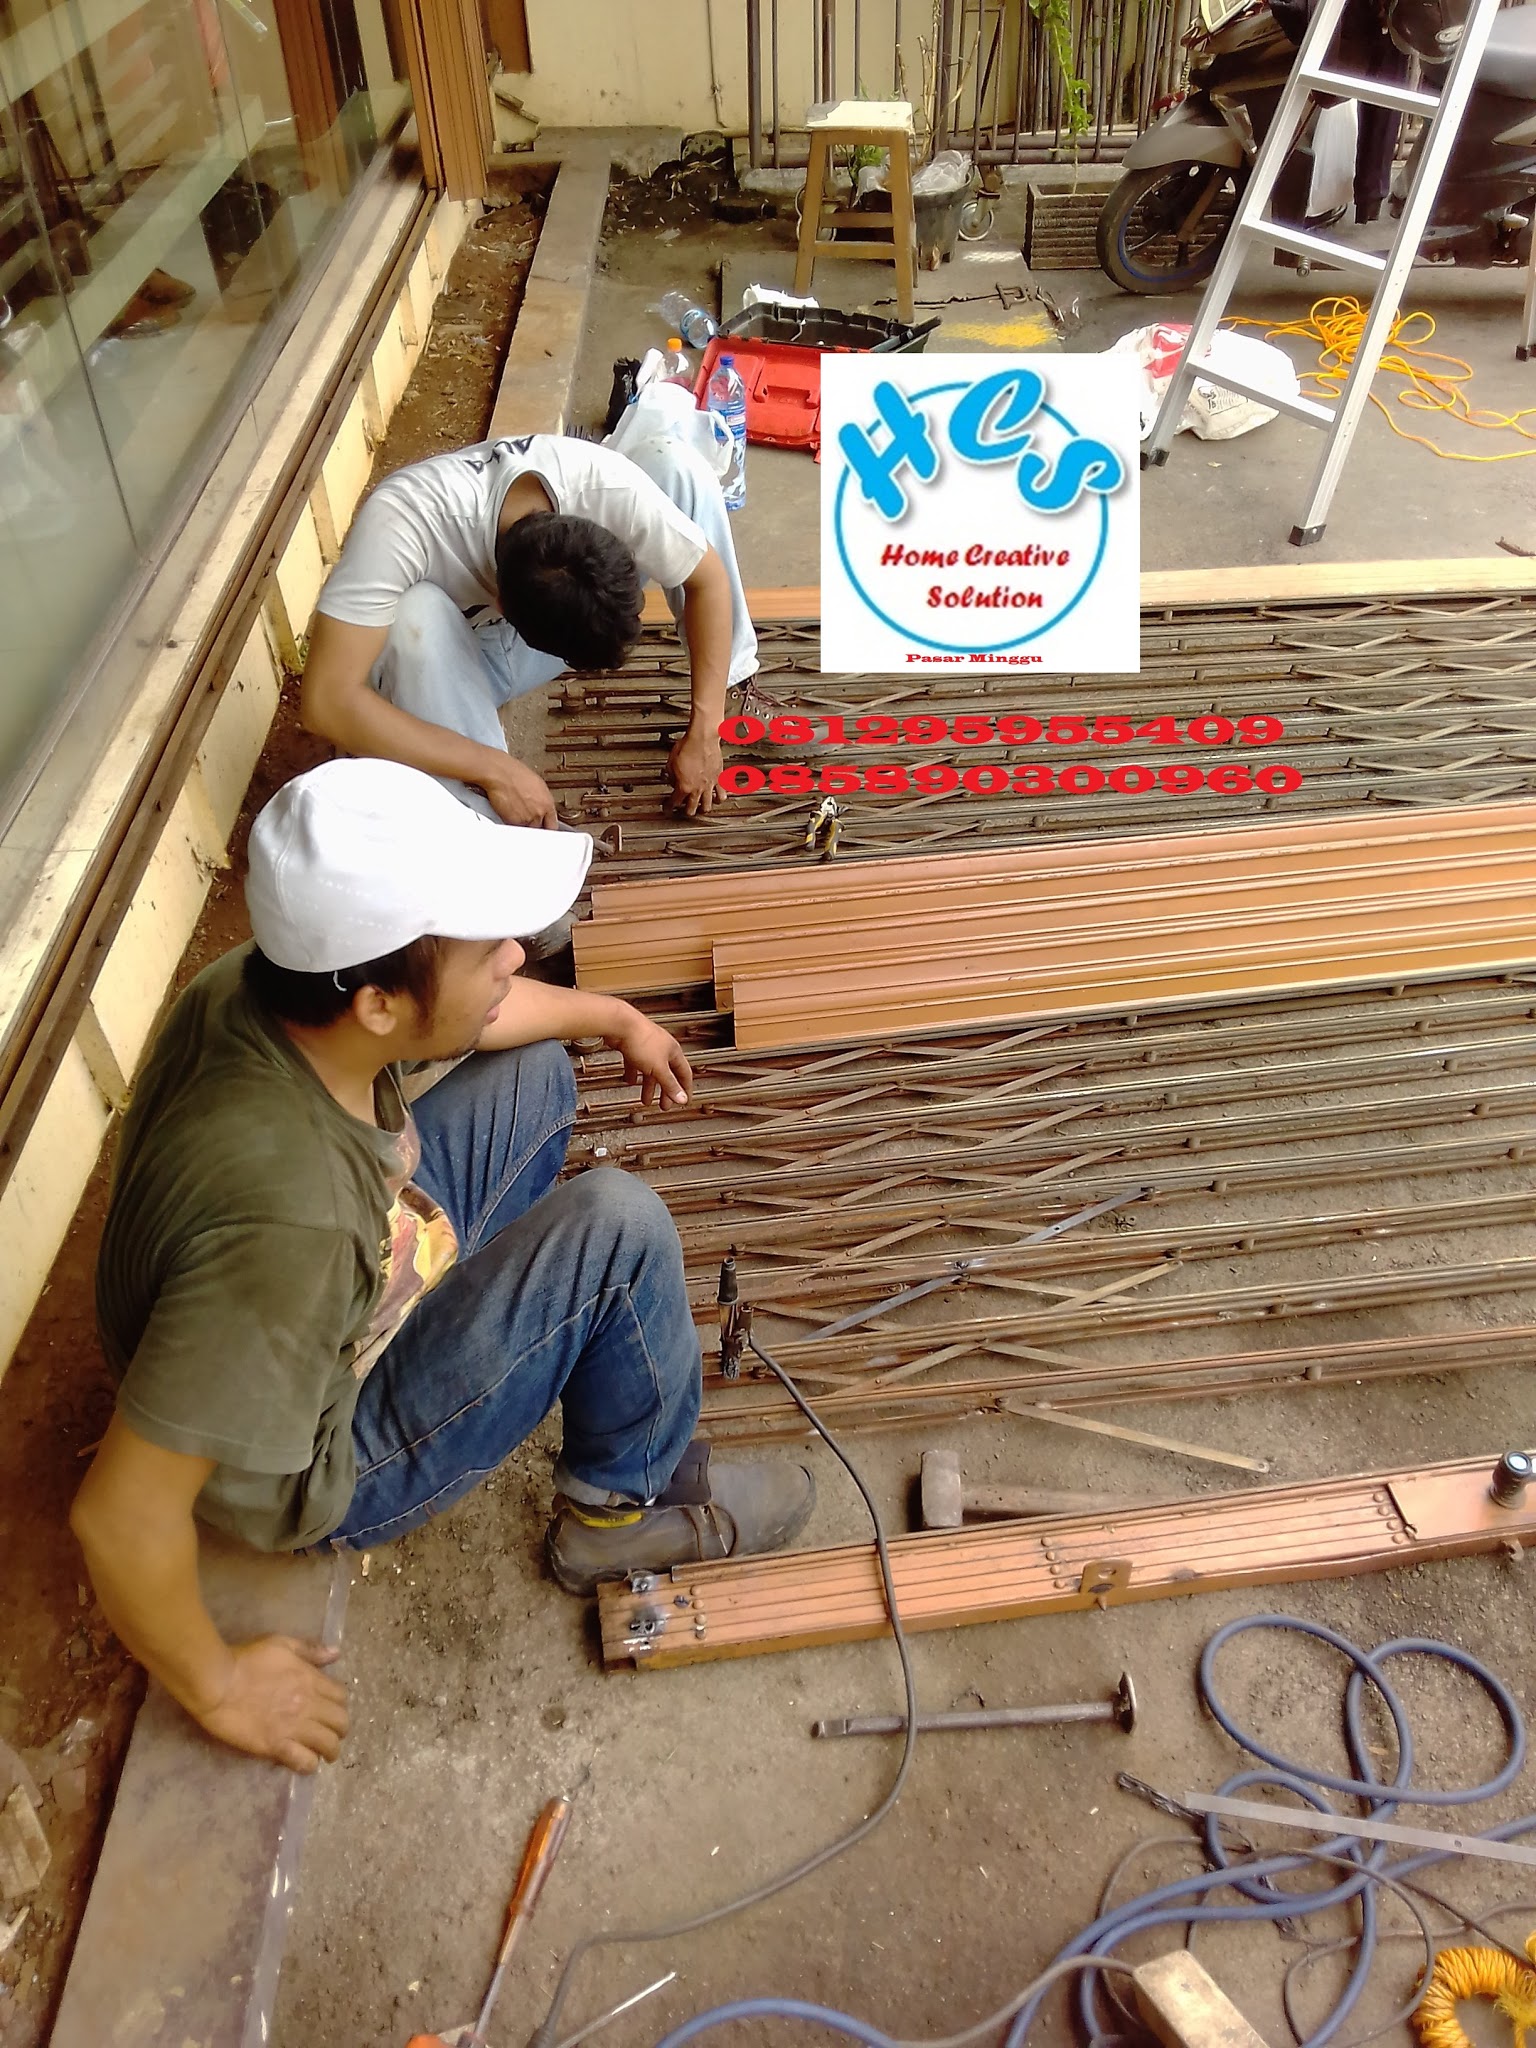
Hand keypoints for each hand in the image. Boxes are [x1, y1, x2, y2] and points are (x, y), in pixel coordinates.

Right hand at [194, 1635, 348, 1772]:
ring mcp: (293, 1728)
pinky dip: (309, 1764)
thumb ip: (310, 1650)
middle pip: (340, 1723)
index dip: (339, 1705)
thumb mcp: (281, 1644)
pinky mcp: (276, 1746)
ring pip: (328, 1745)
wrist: (217, 1683)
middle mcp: (308, 1705)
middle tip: (330, 1733)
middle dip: (340, 1729)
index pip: (341, 1697)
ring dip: (330, 1750)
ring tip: (323, 1753)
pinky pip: (304, 1761)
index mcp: (310, 1680)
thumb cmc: (247, 1660)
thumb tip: (336, 1654)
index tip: (331, 1709)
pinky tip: (305, 1762)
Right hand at [482, 757, 558, 829]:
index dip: (546, 826)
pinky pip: (514, 828)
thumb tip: (541, 806)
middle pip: (539, 828)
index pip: (552, 825)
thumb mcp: (536, 785)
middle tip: (525, 815)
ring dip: (521, 824)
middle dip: (533, 824)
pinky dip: (510, 823)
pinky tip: (507, 810)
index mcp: (547, 803)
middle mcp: (539, 812)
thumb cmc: (514, 773)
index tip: (543, 826)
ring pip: (526, 829)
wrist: (499, 773)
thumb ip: (541, 800)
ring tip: (514, 809)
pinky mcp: (514, 822)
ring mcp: (527, 819)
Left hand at [607, 1006, 692, 1107]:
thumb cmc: (640, 1039)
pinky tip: (631, 1080)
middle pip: (667, 1074)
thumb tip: (682, 1098)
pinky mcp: (632, 1046)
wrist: (619, 1024)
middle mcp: (662, 1048)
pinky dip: (635, 1074)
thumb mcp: (658, 1068)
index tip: (684, 1100)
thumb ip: (669, 1084)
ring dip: (649, 1086)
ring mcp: (647, 1046)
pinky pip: (636, 1064)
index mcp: (673, 1051)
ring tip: (646, 1099)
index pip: (684, 1073)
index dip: (685, 1088)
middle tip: (664, 1104)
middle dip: (665, 1091)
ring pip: (651, 1070)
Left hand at [667, 725, 724, 817]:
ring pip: (708, 806)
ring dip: (703, 809)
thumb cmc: (687, 746)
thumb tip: (672, 780)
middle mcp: (697, 788)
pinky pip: (721, 794)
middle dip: (687, 812)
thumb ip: (671, 776)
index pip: (674, 802)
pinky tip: (718, 799)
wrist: (702, 738)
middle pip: (692, 809)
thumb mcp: (670, 763)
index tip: (668, 809)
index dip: (669, 807)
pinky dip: (719, 799)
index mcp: (683, 786)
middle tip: (684, 811)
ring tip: (702, 808)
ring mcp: (709, 785)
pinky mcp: (719, 779)